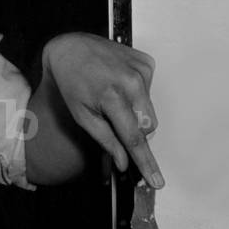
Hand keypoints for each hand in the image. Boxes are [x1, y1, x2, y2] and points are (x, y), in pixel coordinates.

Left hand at [42, 33, 163, 188]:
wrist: (71, 48)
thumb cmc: (72, 83)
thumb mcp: (82, 116)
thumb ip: (106, 141)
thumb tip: (123, 162)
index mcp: (112, 96)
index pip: (134, 139)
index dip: (146, 162)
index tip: (157, 180)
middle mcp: (131, 81)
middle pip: (148, 127)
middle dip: (134, 132)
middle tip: (114, 122)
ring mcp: (142, 70)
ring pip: (150, 111)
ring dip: (134, 113)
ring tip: (113, 98)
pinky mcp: (147, 63)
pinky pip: (149, 93)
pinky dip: (137, 96)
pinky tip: (120, 85)